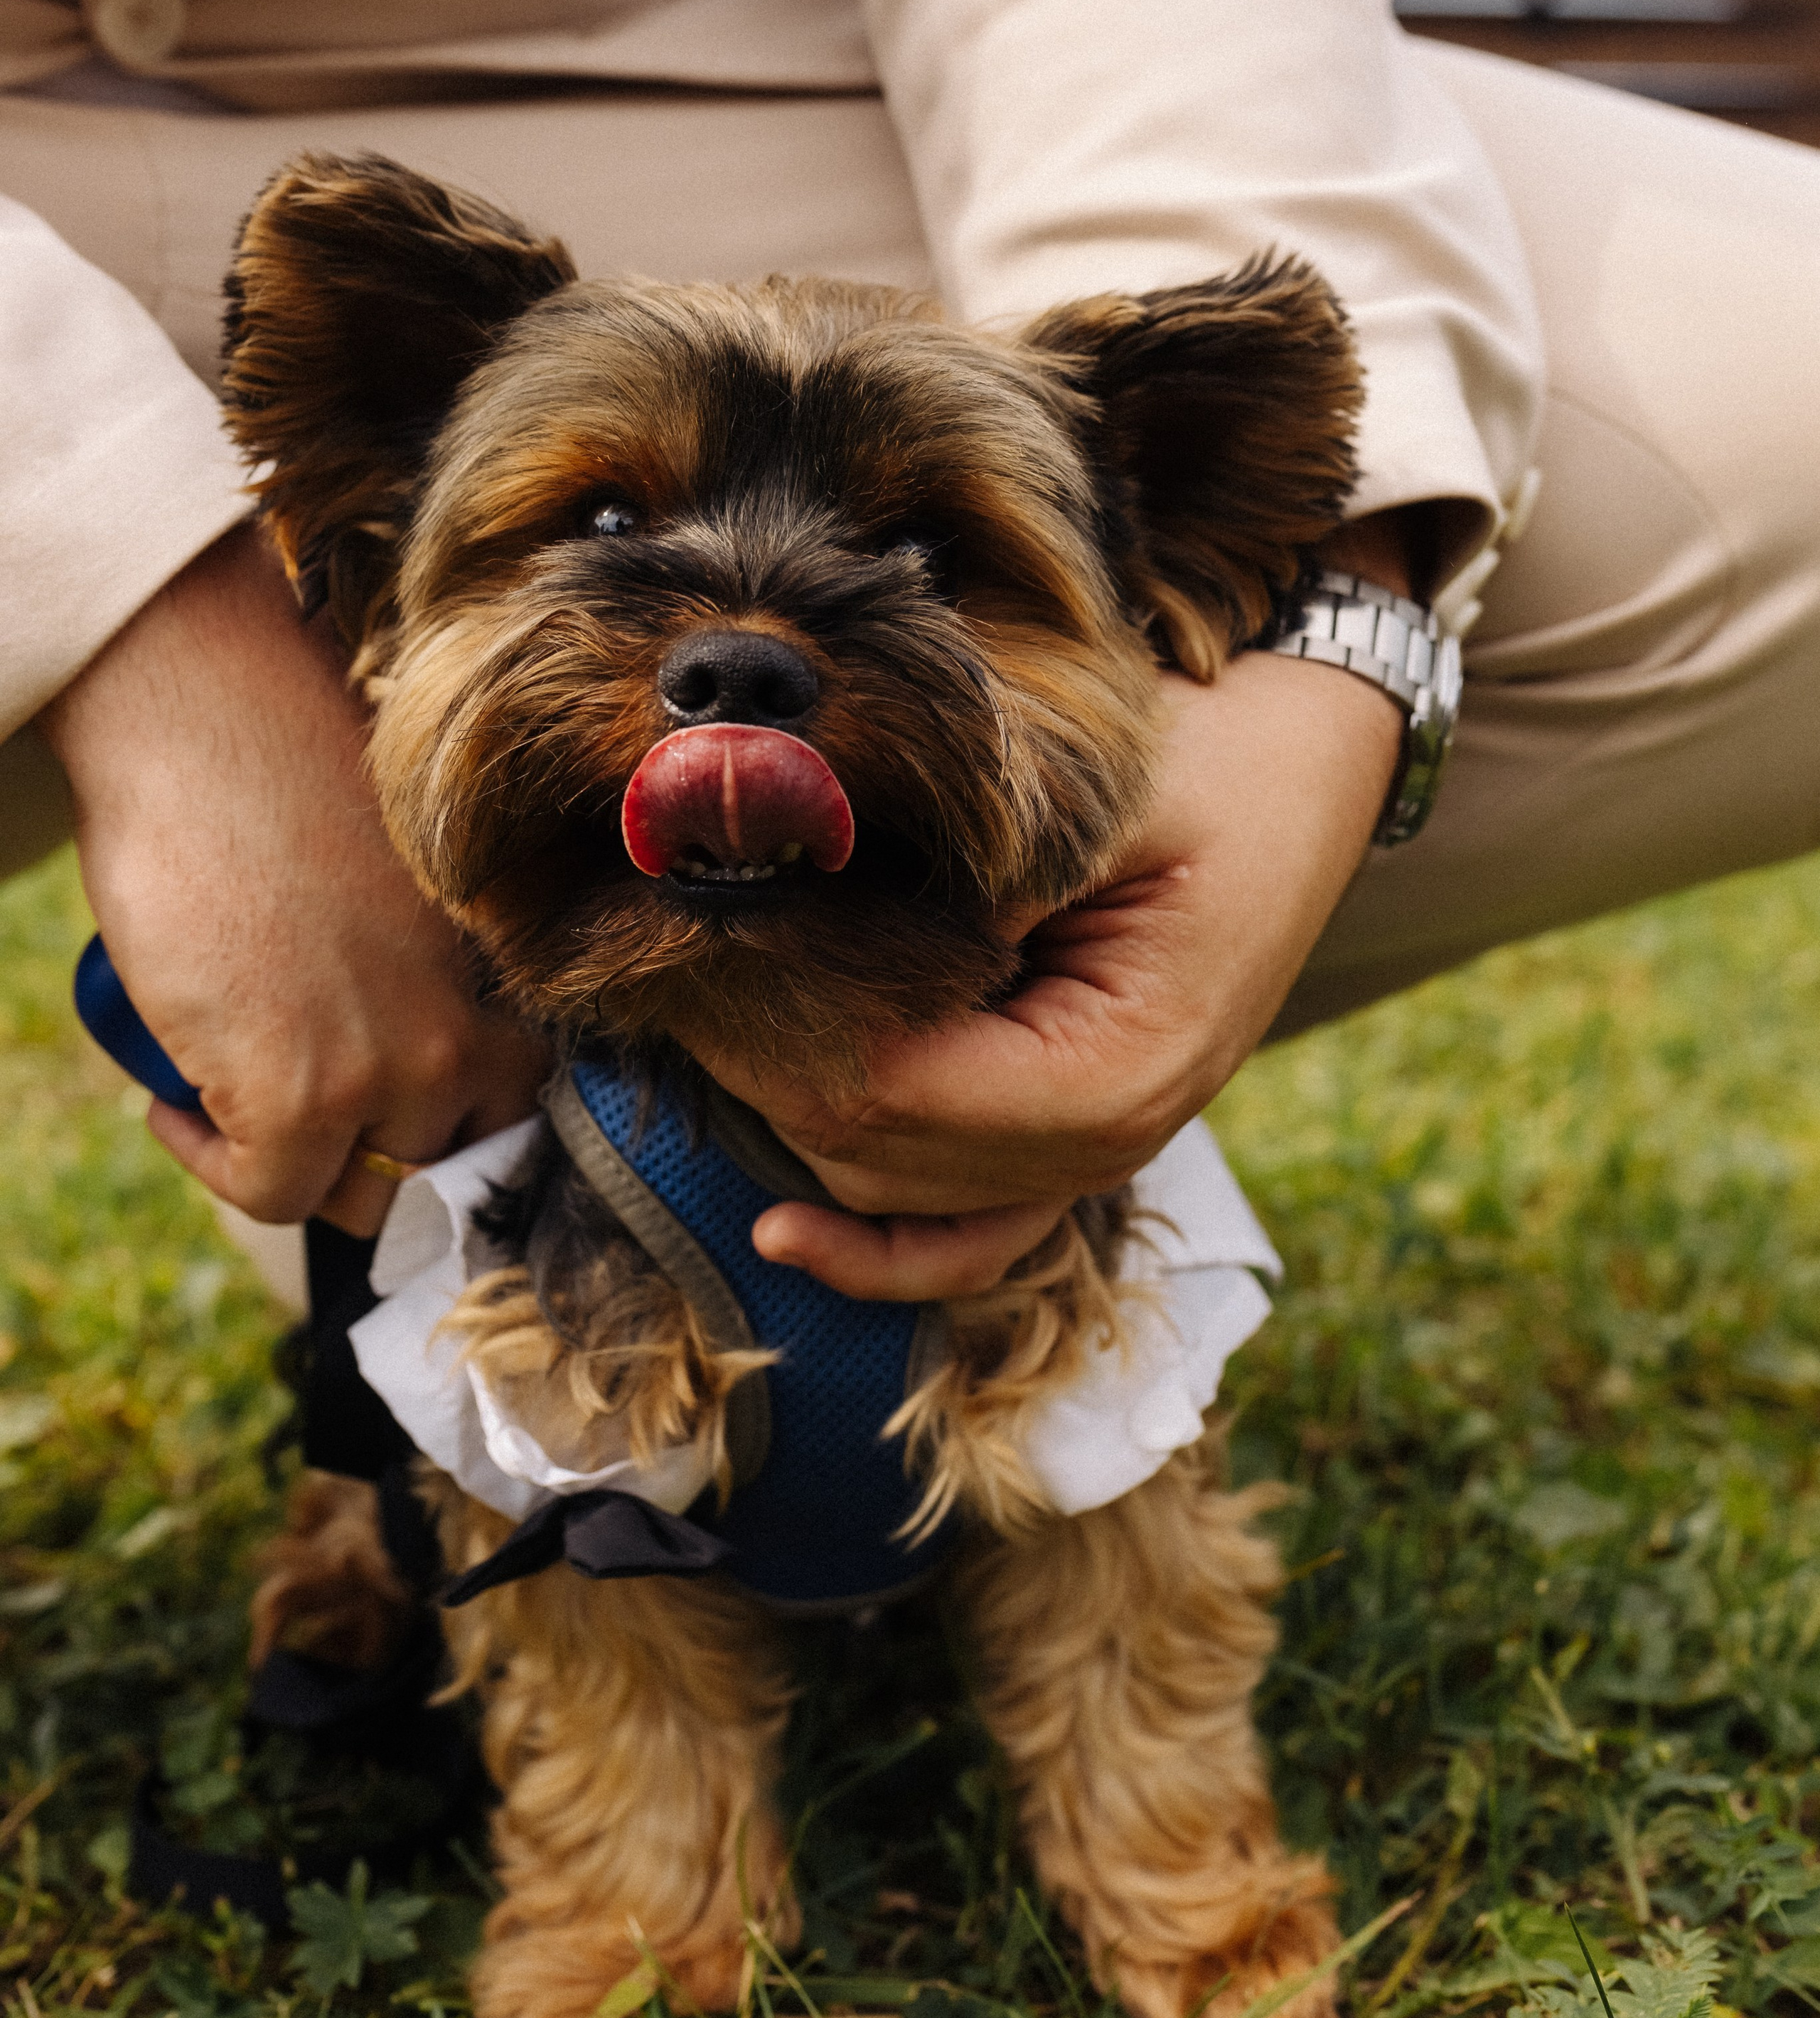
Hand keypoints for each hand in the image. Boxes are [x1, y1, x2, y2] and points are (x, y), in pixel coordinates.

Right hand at [39, 527, 547, 1232]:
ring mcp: (385, 1072)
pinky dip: (215, 1162)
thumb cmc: (288, 774)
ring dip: (303, 1169)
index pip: (517, 1104)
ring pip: (368, 1193)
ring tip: (241, 1113)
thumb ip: (422, 955)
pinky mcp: (297, 1099)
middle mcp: (459, 1034)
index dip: (448, 1125)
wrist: (210, 728)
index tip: (388, 1115)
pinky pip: (271, 1192)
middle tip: (311, 1124)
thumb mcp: (396, 883)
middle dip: (378, 1156)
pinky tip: (177, 1106)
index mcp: (495, 975)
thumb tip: (388, 1009)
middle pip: (446, 1165)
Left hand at [721, 649, 1401, 1296]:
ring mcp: (1095, 1155)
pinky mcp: (1076, 1143)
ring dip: (793, 1116)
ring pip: (895, 1190)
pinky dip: (877, 1247)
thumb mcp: (1096, 798)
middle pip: (875, 1151)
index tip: (695, 944)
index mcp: (1115, 1069)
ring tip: (705, 1019)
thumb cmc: (1209, 770)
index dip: (775, 1033)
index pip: (891, 1091)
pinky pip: (967, 1239)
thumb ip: (977, 879)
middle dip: (761, 1068)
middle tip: (671, 964)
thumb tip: (820, 914)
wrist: (1303, 777)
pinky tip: (783, 1232)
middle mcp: (1109, 1140)